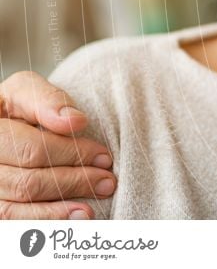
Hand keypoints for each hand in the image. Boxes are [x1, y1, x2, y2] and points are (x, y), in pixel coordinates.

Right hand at [0, 71, 115, 218]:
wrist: (1, 127)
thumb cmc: (15, 107)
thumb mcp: (25, 91)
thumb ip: (47, 100)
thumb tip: (76, 122)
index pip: (31, 150)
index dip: (72, 154)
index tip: (105, 157)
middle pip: (26, 183)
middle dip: (73, 182)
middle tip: (107, 182)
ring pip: (15, 209)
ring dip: (58, 212)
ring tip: (92, 210)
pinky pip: (10, 225)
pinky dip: (40, 224)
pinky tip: (67, 222)